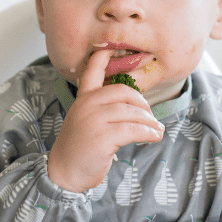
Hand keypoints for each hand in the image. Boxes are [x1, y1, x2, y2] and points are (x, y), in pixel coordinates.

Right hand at [47, 48, 163, 192]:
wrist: (64, 173)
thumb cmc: (80, 149)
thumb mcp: (86, 121)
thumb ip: (102, 109)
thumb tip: (135, 107)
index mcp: (83, 98)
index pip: (92, 71)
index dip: (103, 57)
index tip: (112, 48)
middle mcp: (87, 105)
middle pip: (124, 92)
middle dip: (142, 104)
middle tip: (151, 117)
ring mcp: (93, 120)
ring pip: (132, 112)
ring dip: (150, 122)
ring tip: (157, 130)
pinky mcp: (102, 137)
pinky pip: (133, 129)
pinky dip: (148, 133)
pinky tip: (154, 137)